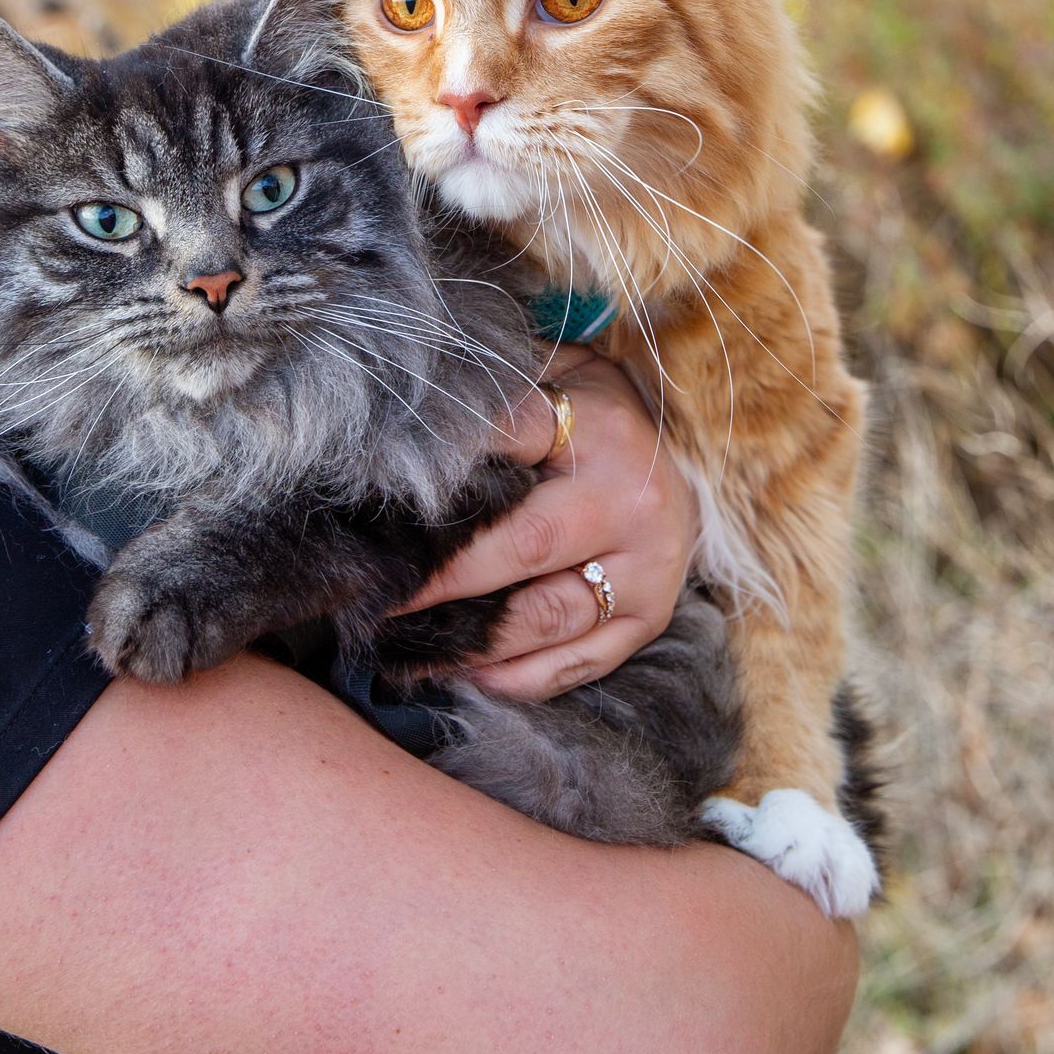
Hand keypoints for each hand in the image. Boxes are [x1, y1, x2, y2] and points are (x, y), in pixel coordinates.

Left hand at [397, 350, 698, 700]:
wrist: (679, 458)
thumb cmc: (592, 415)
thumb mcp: (555, 376)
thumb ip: (495, 396)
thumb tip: (405, 420)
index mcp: (599, 429)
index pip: (512, 436)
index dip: (444, 461)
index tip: (378, 489)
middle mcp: (629, 501)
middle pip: (526, 544)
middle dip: (442, 576)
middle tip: (375, 591)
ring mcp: (647, 567)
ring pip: (548, 617)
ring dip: (471, 640)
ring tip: (405, 645)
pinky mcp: (650, 617)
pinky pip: (577, 663)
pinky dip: (517, 677)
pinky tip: (465, 672)